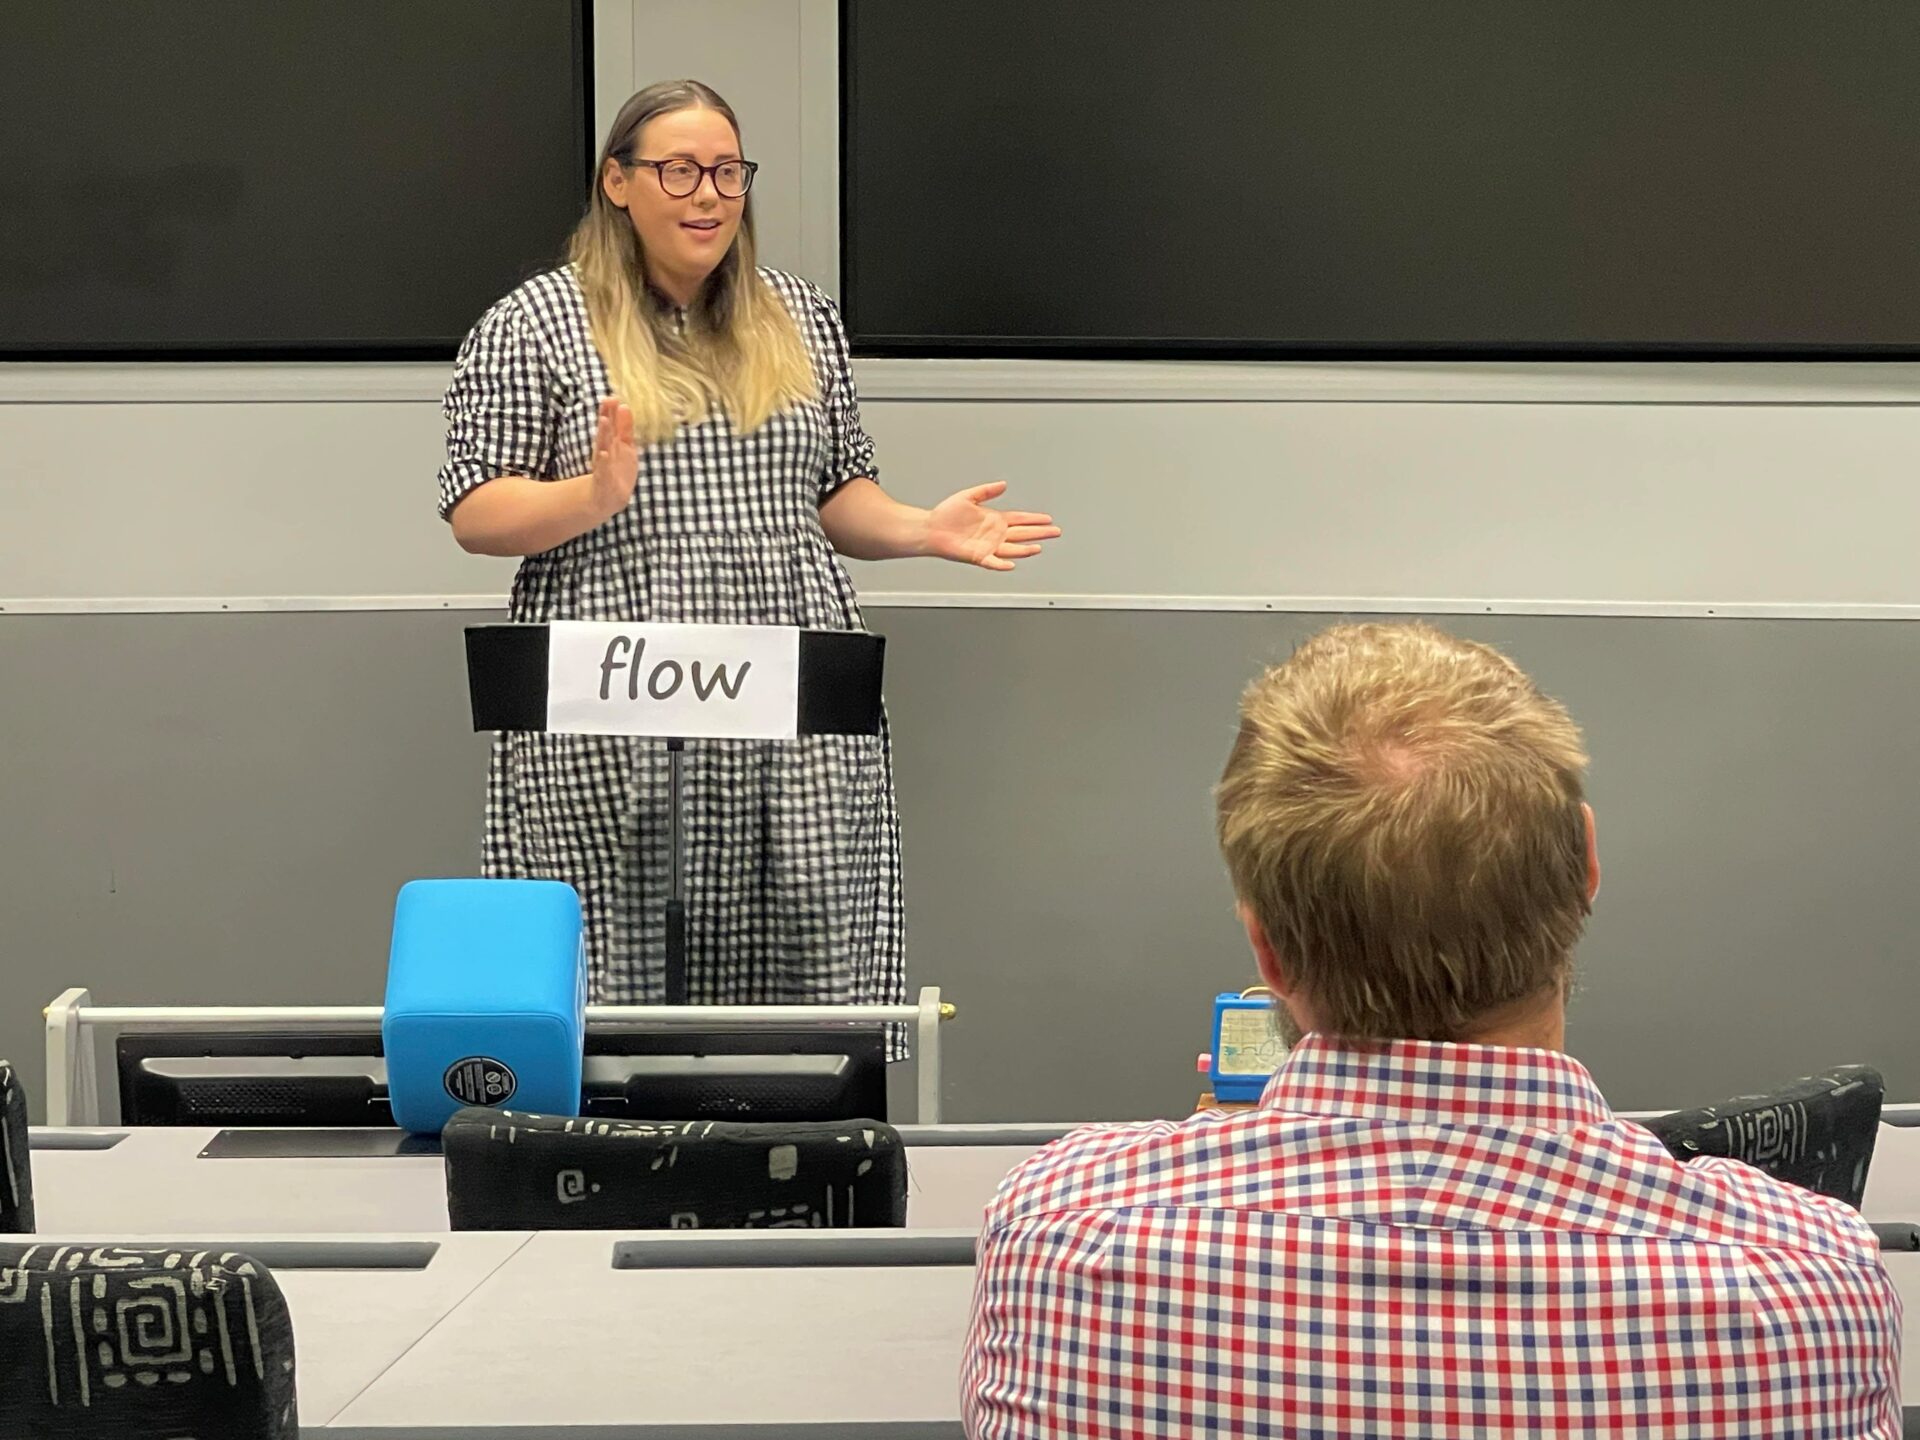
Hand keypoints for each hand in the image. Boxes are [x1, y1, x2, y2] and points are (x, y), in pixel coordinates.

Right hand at [587, 397, 638, 519]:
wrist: (609, 497)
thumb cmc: (617, 469)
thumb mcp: (624, 446)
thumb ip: (624, 427)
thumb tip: (624, 405)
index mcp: (611, 443)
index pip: (610, 424)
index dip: (610, 411)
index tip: (612, 396)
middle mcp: (605, 451)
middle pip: (606, 431)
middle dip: (606, 416)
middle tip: (607, 401)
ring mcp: (604, 464)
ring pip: (603, 446)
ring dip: (603, 434)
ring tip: (604, 420)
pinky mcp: (605, 479)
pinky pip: (603, 469)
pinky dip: (603, 461)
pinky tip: (603, 453)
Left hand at [923, 482, 1060, 570]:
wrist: (931, 529)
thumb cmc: (945, 514)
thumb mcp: (968, 496)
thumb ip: (986, 491)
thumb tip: (1003, 484)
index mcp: (994, 519)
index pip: (1020, 519)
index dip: (1034, 519)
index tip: (1048, 519)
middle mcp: (994, 534)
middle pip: (1022, 533)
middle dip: (1039, 532)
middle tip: (1055, 532)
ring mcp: (988, 546)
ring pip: (1013, 548)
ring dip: (1026, 549)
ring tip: (1038, 547)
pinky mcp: (978, 556)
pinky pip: (993, 562)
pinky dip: (1002, 564)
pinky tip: (1012, 563)